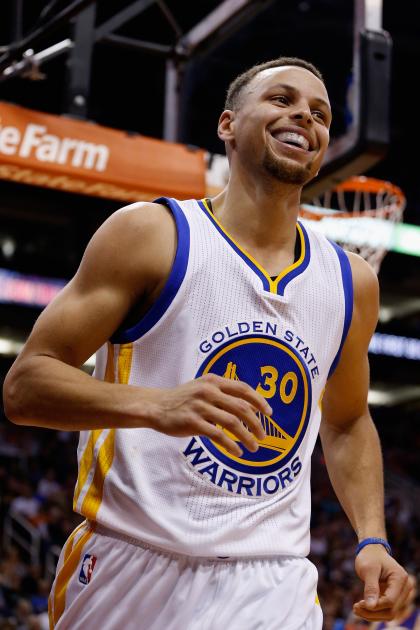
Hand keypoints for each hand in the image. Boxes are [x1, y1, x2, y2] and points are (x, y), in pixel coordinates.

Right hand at [149, 373, 271, 455]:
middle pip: (241, 407)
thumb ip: (223, 393)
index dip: (259, 401)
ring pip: (232, 423)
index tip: (270, 413)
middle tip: (263, 435)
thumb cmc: (183, 399)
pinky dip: (231, 445)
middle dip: (256, 423)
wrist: (156, 406)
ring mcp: (200, 406)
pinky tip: (238, 452)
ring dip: (247, 436)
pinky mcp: (193, 422)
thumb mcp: (202, 387)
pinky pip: (218, 435)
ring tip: (254, 447)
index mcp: (213, 381)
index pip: (243, 389)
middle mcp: (208, 391)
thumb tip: (250, 407)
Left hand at [353, 544, 411, 620]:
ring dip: (372, 615)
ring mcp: (401, 594)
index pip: (390, 601)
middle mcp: (405, 588)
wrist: (373, 551)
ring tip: (356, 609)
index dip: (375, 606)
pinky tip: (361, 608)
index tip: (358, 604)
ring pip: (390, 614)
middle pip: (391, 610)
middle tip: (355, 608)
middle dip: (372, 613)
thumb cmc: (370, 557)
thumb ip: (370, 588)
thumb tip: (370, 607)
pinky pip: (386, 610)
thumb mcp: (368, 569)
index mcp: (400, 578)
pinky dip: (374, 612)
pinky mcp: (395, 597)